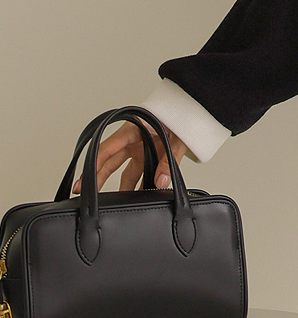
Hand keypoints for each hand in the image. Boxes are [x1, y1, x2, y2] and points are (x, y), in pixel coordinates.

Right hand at [71, 121, 190, 194]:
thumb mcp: (177, 137)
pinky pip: (141, 174)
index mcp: (133, 129)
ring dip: (122, 188)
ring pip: (125, 172)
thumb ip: (169, 159)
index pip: (107, 148)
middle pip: (110, 162)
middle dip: (98, 179)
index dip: (93, 164)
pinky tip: (138, 199)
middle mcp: (133, 140)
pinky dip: (140, 186)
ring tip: (114, 205)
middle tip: (86, 195)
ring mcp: (141, 149)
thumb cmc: (182, 116)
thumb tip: (161, 181)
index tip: (83, 180)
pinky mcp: (150, 156)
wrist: (193, 111)